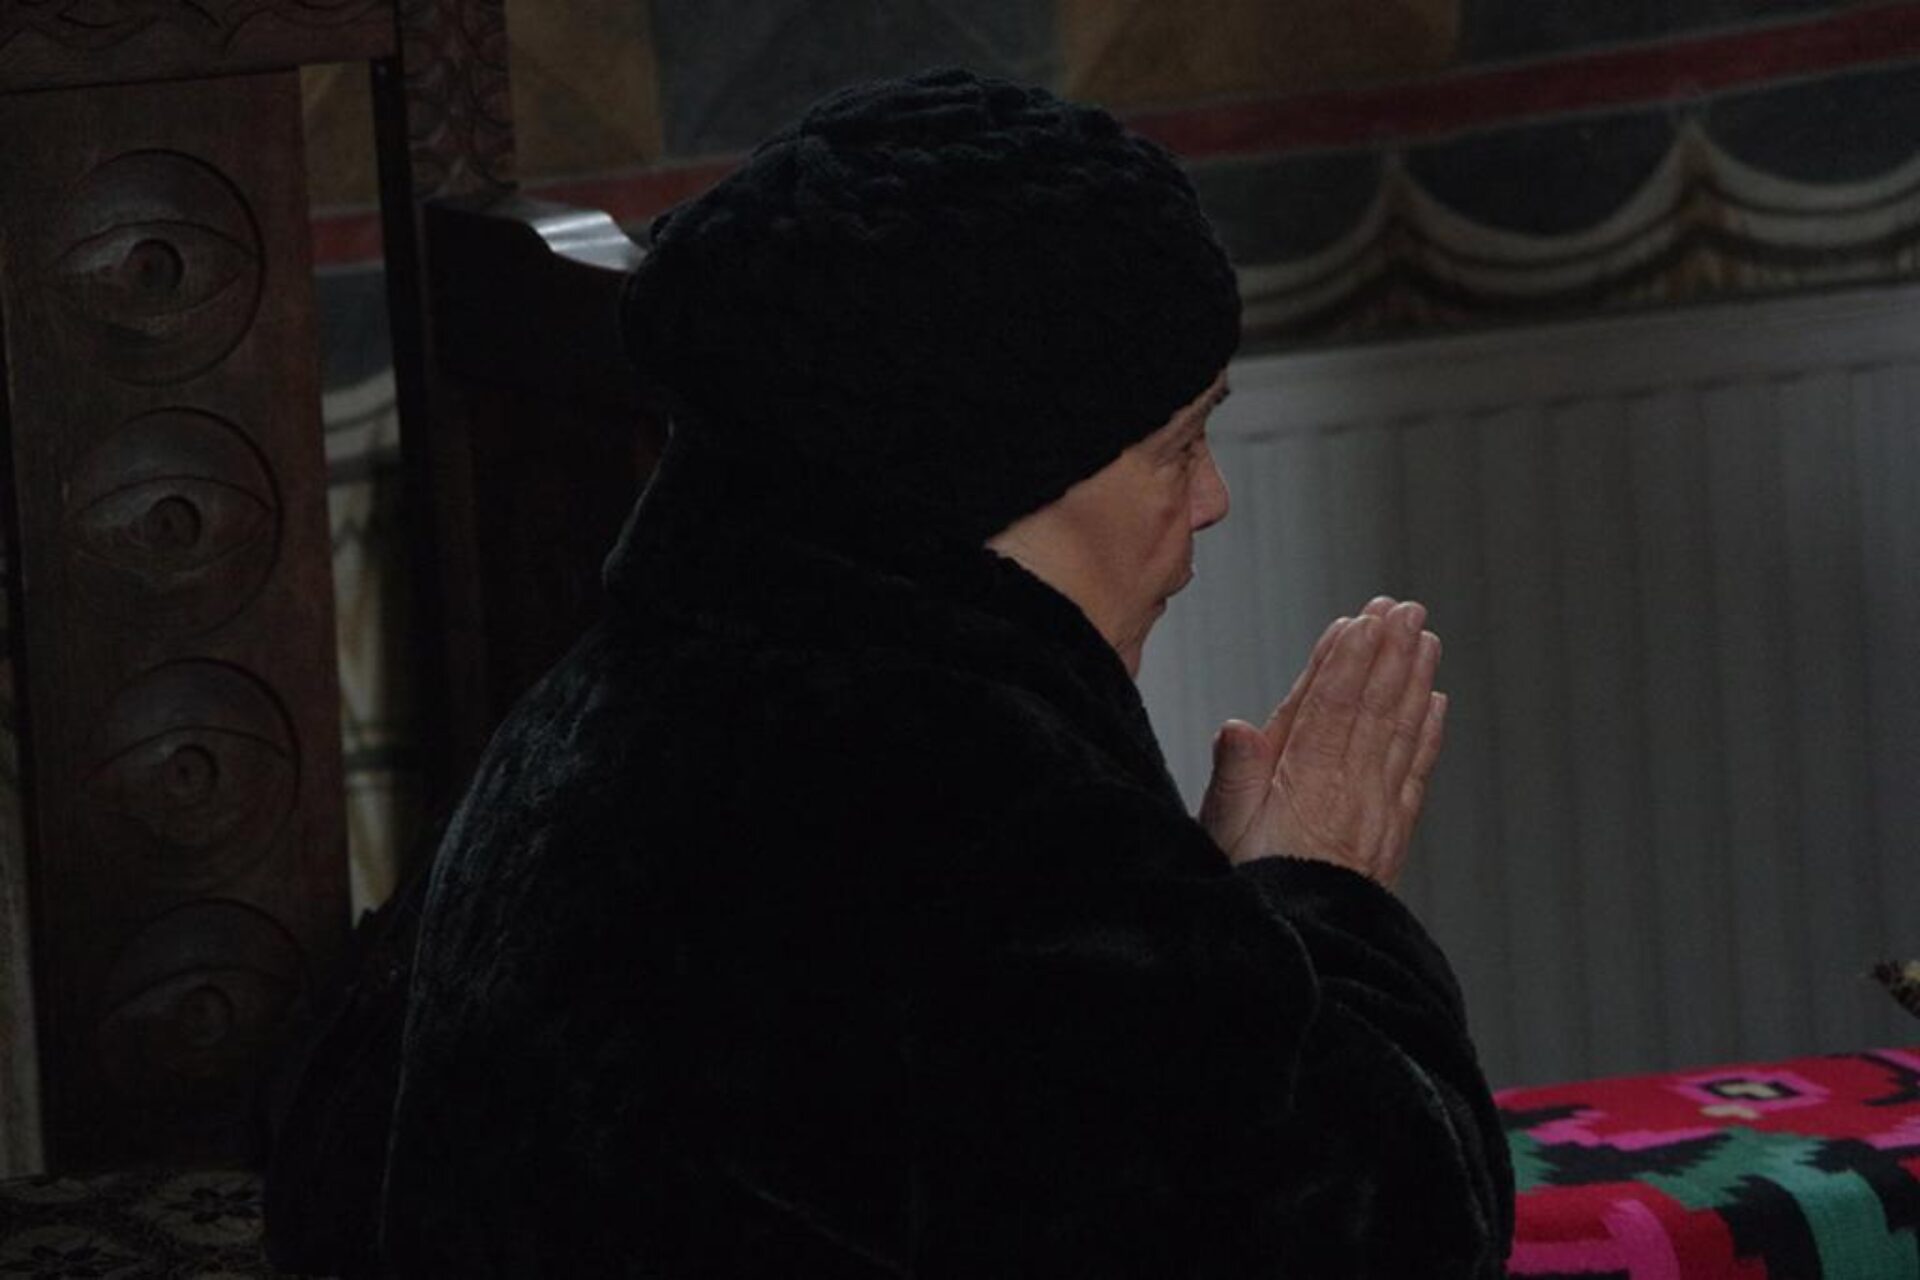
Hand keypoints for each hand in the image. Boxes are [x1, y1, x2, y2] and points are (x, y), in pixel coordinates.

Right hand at [1197, 597, 1446, 889]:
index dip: (1347, 660)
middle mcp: (1349, 791)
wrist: (1307, 948)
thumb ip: (1233, 777)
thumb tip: (1237, 726)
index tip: (1361, 620)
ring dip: (1414, 680)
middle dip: (1389, 653)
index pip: (1330, 706)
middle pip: (1374, 709)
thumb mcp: (1220, 834)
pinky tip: (1436, 704)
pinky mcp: (1391, 833)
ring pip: (1400, 732)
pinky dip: (1428, 732)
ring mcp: (1377, 811)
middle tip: (1403, 609)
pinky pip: (1415, 772)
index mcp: (1304, 784)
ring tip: (1425, 637)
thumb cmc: (1253, 888)